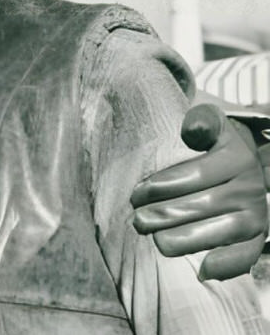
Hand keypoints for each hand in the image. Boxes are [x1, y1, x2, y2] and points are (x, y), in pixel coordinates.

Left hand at [129, 103, 267, 280]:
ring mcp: (256, 214)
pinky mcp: (257, 237)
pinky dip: (227, 265)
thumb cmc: (209, 146)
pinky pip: (246, 255)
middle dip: (166, 214)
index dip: (162, 185)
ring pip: (222, 230)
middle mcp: (250, 187)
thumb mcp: (207, 125)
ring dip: (187, 239)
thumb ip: (200, 121)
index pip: (196, 174)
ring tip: (157, 241)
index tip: (135, 194)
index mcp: (237, 157)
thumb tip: (193, 130)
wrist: (239, 165)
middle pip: (205, 205)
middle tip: (138, 221)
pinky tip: (202, 271)